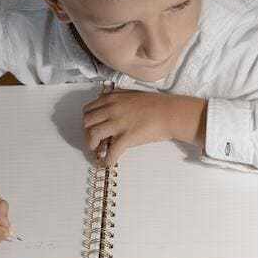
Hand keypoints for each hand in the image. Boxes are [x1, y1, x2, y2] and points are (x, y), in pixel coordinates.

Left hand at [83, 89, 206, 166]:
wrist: (171, 113)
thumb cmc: (156, 105)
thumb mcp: (132, 94)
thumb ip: (117, 97)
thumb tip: (107, 101)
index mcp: (112, 98)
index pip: (88, 110)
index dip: (88, 121)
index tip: (92, 127)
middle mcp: (112, 110)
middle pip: (87, 122)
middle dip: (87, 133)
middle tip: (94, 141)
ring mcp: (118, 124)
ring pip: (93, 135)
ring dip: (92, 146)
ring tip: (98, 151)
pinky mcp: (126, 138)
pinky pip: (110, 152)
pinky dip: (107, 160)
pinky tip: (108, 163)